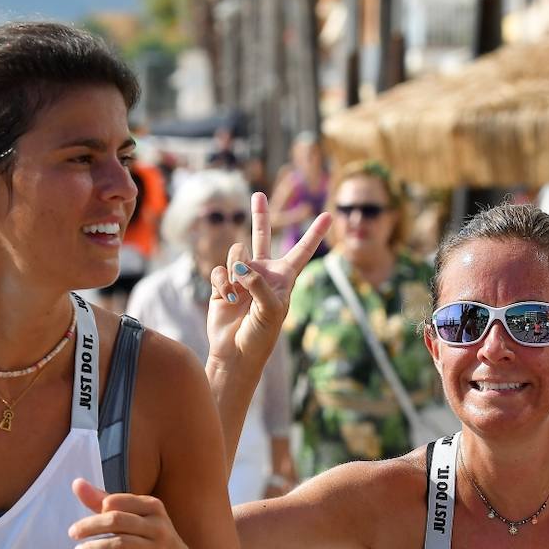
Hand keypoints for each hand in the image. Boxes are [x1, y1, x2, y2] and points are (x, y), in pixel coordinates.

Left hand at [69, 479, 204, 548]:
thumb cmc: (151, 538)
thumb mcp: (134, 517)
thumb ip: (105, 502)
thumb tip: (77, 483)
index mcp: (152, 507)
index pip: (118, 502)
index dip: (96, 510)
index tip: (80, 523)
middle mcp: (158, 526)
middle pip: (118, 521)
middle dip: (91, 526)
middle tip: (72, 534)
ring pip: (122, 545)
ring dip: (96, 548)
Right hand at [206, 192, 330, 367]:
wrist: (236, 353)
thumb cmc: (261, 335)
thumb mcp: (271, 309)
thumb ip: (259, 282)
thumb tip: (240, 264)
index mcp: (283, 278)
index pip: (302, 251)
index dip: (315, 233)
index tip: (328, 214)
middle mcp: (263, 273)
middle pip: (262, 237)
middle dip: (260, 216)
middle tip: (258, 195)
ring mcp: (242, 278)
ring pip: (237, 253)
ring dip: (236, 269)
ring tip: (239, 292)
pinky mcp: (223, 285)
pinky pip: (220, 271)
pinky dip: (223, 283)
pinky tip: (228, 298)